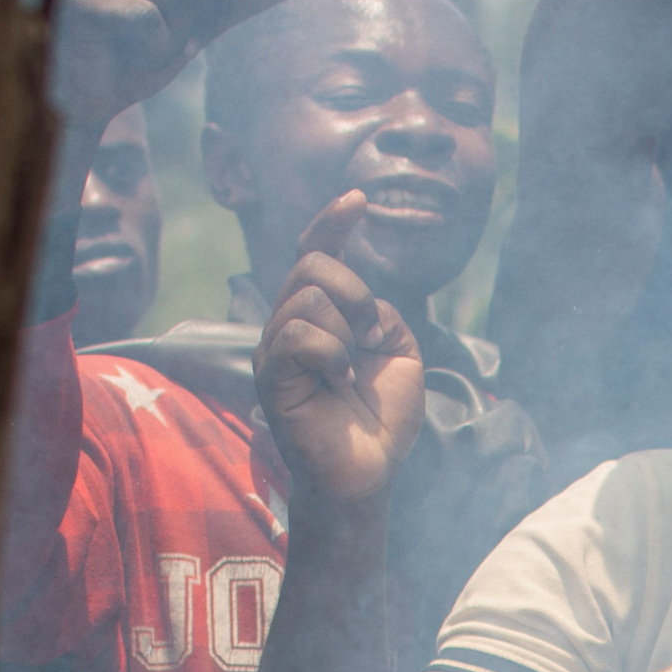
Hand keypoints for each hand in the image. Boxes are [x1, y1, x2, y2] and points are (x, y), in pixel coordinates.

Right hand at [49, 0, 292, 128]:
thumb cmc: (136, 55)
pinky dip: (146, 50)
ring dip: (167, 38)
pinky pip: (148, 20)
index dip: (206, 7)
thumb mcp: (196, 24)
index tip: (167, 20)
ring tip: (134, 43)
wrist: (87, 99)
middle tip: (150, 35)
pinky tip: (119, 51)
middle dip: (188, 21)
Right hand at [256, 208, 423, 512]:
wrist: (368, 472)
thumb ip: (383, 313)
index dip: (332, 222)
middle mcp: (290, 326)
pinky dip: (331, 353)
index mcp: (321, 317)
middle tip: (372, 335)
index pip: (315, 254)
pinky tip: (340, 382)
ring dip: (346, 330)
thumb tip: (363, 304)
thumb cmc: (381, 419)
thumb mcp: (400, 353)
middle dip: (353, 290)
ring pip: (306, 298)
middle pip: (311, 265)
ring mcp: (275, 350)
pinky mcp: (270, 376)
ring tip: (353, 369)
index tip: (359, 198)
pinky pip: (297, 333)